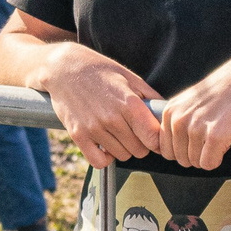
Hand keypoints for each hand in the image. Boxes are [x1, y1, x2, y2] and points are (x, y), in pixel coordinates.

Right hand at [36, 45, 164, 167]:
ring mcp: (93, 128)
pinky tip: (105, 146)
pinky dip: (105, 158)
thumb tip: (166, 114)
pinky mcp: (78, 135)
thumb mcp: (129, 77)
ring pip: (121, 156)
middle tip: (133, 132)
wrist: (64, 68)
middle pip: (139, 150)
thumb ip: (150, 97)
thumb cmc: (99, 71)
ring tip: (117, 133)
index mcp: (128, 103)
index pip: (153, 137)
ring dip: (122, 148)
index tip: (154, 137)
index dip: (157, 140)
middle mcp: (112, 118)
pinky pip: (98, 162)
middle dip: (140, 143)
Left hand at [156, 52, 230, 170]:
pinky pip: (209, 163)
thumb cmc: (227, 89)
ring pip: (196, 162)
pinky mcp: (215, 135)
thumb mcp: (192, 101)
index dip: (185, 150)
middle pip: (181, 159)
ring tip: (222, 133)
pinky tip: (227, 139)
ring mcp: (196, 126)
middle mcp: (179, 118)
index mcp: (170, 111)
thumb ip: (179, 120)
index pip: (166, 150)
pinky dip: (219, 158)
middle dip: (198, 154)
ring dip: (210, 155)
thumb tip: (170, 150)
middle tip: (213, 136)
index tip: (200, 137)